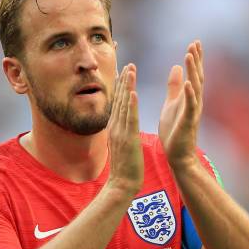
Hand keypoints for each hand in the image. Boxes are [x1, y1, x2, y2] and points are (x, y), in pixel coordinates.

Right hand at [107, 64, 143, 194]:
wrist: (122, 184)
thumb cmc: (124, 169)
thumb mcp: (121, 147)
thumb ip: (122, 134)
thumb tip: (122, 127)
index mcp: (115, 129)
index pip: (118, 103)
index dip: (121, 87)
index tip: (124, 72)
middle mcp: (116, 127)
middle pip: (119, 100)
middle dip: (124, 81)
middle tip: (128, 63)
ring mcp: (121, 133)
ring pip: (124, 105)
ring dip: (127, 86)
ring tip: (131, 70)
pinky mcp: (128, 139)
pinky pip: (130, 119)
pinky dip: (131, 105)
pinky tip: (132, 92)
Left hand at [158, 40, 203, 170]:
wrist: (177, 155)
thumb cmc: (174, 131)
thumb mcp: (172, 103)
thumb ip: (174, 86)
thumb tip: (176, 67)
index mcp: (188, 97)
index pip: (193, 74)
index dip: (194, 59)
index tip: (194, 43)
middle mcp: (194, 102)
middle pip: (197, 77)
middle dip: (196, 60)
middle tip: (195, 43)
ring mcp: (192, 112)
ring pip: (195, 88)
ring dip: (193, 71)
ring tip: (189, 56)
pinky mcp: (188, 122)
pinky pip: (190, 106)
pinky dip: (190, 94)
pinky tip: (189, 83)